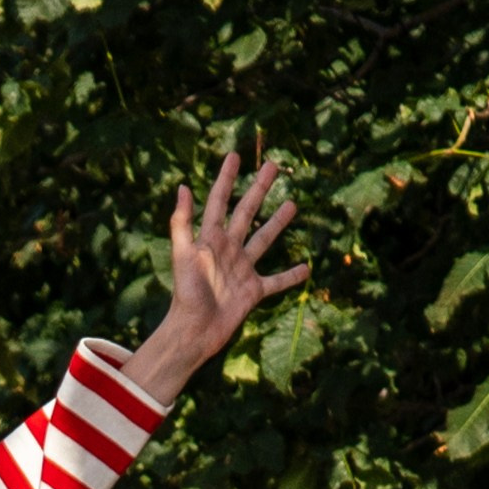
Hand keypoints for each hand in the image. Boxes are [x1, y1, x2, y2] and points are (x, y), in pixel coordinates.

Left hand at [120, 155, 308, 405]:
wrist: (194, 332)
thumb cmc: (186, 295)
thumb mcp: (182, 255)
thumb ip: (182, 223)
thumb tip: (183, 187)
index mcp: (210, 239)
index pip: (219, 201)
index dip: (226, 179)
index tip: (234, 156)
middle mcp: (228, 250)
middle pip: (246, 212)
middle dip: (258, 189)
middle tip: (272, 166)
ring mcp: (242, 269)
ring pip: (264, 240)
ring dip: (277, 223)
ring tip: (291, 204)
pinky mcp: (253, 291)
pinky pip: (276, 281)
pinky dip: (291, 276)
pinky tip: (307, 268)